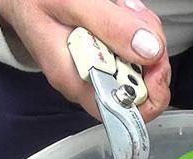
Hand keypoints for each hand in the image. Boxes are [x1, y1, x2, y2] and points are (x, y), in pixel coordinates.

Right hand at [0, 0, 170, 120]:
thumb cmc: (36, 2)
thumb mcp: (71, 3)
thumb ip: (110, 26)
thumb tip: (150, 52)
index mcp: (77, 81)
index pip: (125, 112)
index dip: (151, 93)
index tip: (156, 62)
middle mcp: (91, 81)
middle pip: (143, 82)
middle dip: (149, 48)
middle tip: (132, 15)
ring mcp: (100, 68)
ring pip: (144, 60)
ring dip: (143, 30)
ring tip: (120, 7)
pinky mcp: (107, 54)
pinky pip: (136, 46)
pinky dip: (136, 25)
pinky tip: (120, 9)